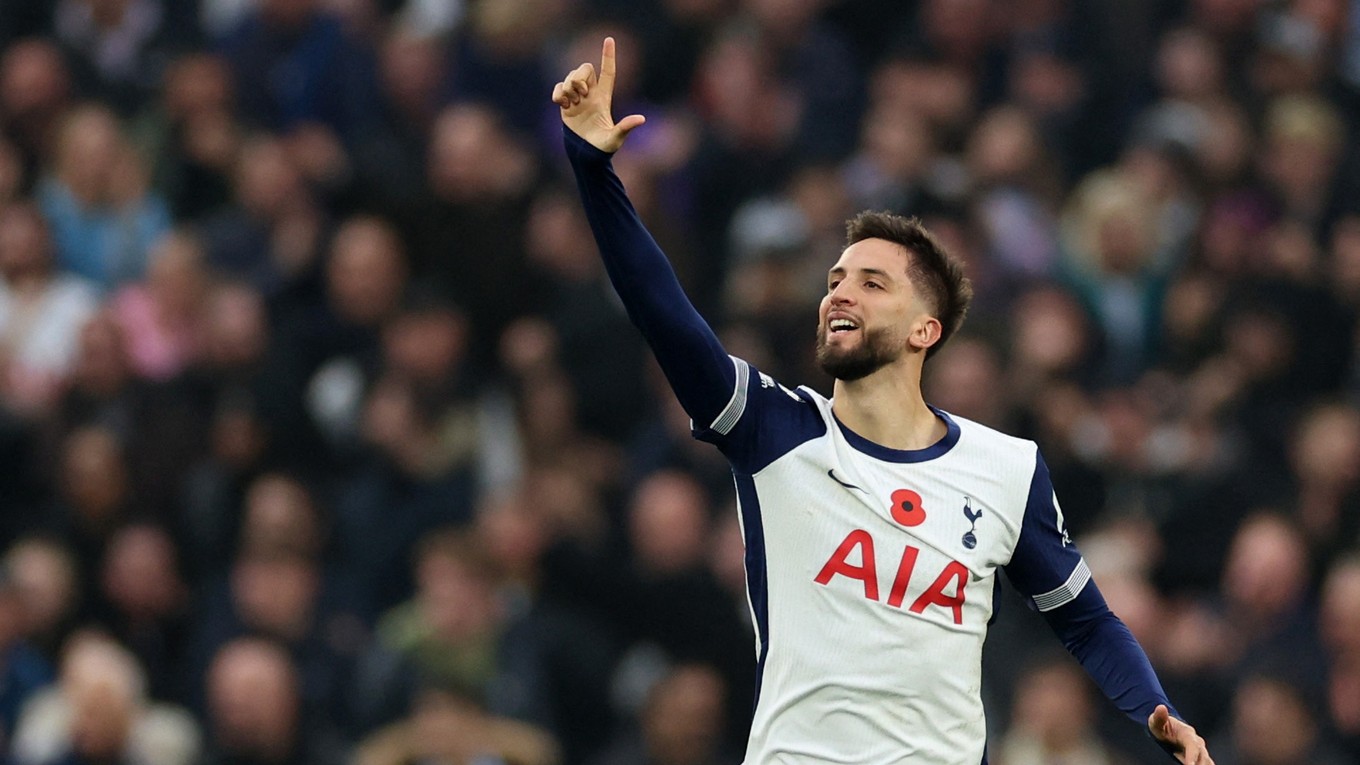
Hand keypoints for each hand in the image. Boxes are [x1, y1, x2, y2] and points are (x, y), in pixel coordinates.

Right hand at [551, 37, 644, 153]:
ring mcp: (577, 97)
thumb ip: (626, 127)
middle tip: (581, 96)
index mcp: (604, 97)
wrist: (585, 154)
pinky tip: (562, 105)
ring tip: (572, 105)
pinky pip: (557, 87)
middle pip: (584, 68)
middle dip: (579, 77)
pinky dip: (557, 94)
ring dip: (568, 88)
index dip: (608, 56)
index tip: (609, 39)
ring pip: (570, 76)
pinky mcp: (565, 103)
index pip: (608, 71)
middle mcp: (591, 94)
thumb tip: (642, 119)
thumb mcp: (616, 137)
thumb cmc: (603, 147)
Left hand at [1149, 704, 1214, 763]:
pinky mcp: (1199, 759)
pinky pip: (1205, 764)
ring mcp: (1200, 752)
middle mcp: (1197, 744)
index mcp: (1188, 734)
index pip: (1193, 746)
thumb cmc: (1161, 725)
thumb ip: (1159, 717)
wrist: (1167, 728)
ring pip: (1207, 762)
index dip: (1192, 756)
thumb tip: (1161, 707)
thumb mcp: (1156, 721)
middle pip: (1203, 757)